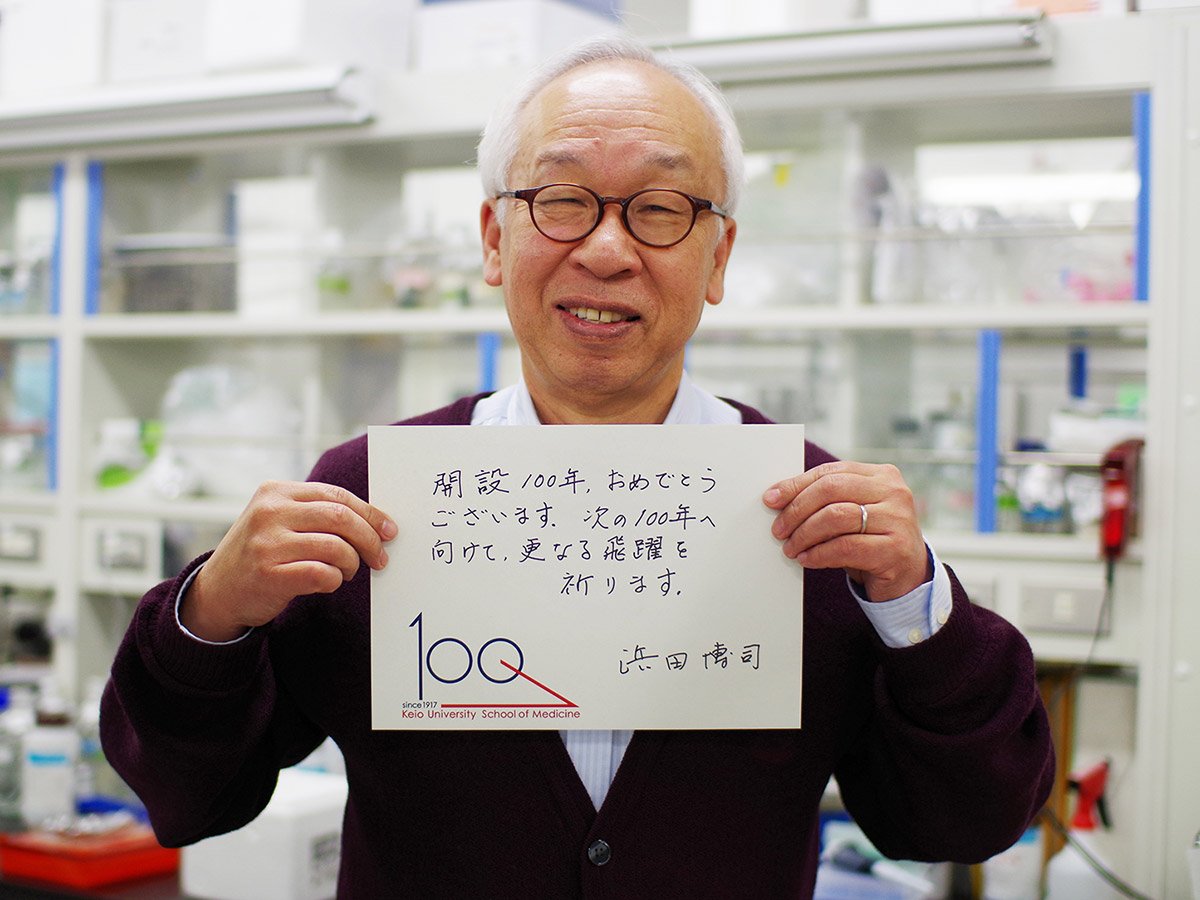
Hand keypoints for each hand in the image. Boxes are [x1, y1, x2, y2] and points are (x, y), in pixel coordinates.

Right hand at [183, 481, 395, 641]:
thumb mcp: (278, 521)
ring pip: (335, 546)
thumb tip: (374, 521)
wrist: (215, 592)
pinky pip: (322, 574)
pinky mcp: (268, 574)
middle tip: (379, 557)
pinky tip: (328, 582)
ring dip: (351, 563)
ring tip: (346, 572)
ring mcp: (267, 543)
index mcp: (276, 492)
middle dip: (369, 539)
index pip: (337, 495)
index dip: (369, 513)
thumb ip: (316, 514)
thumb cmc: (261, 554)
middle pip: (341, 518)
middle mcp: (269, 513)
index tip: (389, 530)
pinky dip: (334, 580)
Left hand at [763, 461, 928, 601]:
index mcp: (882, 475)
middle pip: (832, 489)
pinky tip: (807, 559)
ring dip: (805, 534)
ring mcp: (898, 520)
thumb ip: (827, 501)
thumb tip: (777, 498)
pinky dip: (819, 553)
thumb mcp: (852, 514)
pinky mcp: (895, 549)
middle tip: (778, 529)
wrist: (908, 577)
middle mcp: (894, 492)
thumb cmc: (871, 541)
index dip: (797, 485)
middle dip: (798, 509)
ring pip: (837, 517)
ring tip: (790, 547)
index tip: (771, 499)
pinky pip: (846, 547)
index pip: (831, 472)